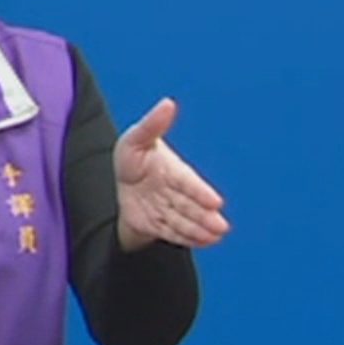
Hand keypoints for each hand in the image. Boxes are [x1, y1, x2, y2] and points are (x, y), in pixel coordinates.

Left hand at [114, 98, 229, 250]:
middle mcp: (174, 192)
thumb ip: (152, 124)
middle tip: (221, 226)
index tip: (216, 202)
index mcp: (173, 170)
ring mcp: (167, 209)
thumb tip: (168, 103)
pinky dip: (188, 238)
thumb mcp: (136, 139)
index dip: (200, 192)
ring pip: (184, 220)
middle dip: (205, 216)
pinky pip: (173, 232)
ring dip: (199, 229)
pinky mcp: (159, 224)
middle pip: (190, 205)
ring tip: (215, 235)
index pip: (188, 182)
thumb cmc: (132, 158)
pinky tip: (204, 241)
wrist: (122, 186)